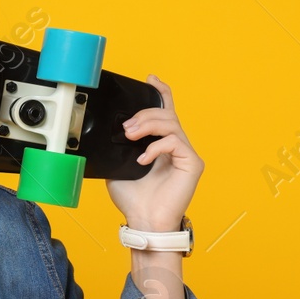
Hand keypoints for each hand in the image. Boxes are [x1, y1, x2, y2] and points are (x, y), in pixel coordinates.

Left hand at [105, 74, 201, 230]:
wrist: (143, 220)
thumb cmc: (133, 198)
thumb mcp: (117, 166)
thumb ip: (118, 148)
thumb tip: (107, 133)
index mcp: (161, 144)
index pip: (165, 113)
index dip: (161, 93)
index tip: (151, 78)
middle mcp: (176, 146)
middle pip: (166, 114)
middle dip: (143, 114)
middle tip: (126, 128)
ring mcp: (186, 154)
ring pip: (171, 123)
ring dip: (148, 124)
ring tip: (131, 136)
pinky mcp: (192, 163)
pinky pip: (176, 142)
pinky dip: (157, 146)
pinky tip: (144, 158)